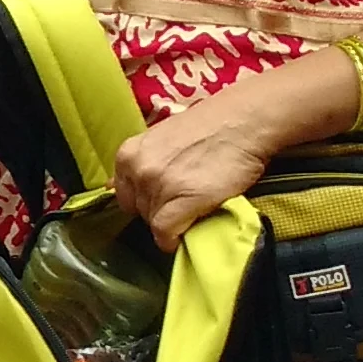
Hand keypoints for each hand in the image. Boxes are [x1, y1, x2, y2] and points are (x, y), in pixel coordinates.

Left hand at [113, 102, 273, 249]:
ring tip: (193, 209)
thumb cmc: (208, 127)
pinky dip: (173, 239)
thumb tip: (120, 188)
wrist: (242, 122)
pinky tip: (186, 233)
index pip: (123, 195)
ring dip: (171, 221)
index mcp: (128, 154)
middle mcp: (137, 170)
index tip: (162, 202)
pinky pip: (165, 232)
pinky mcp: (180, 203)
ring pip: (153, 222)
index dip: (143, 202)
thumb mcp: (161, 139)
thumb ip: (143, 162)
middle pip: (139, 210)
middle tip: (183, 203)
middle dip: (158, 211)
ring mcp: (158, 187)